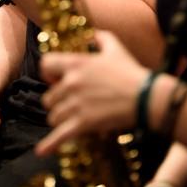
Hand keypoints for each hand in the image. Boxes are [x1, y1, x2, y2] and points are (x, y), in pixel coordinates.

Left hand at [35, 30, 147, 156]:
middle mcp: (71, 83)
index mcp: (76, 63)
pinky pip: (60, 136)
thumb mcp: (115, 47)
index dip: (48, 73)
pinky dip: (50, 144)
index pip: (45, 65)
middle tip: (71, 102)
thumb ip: (100, 37)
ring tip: (74, 118)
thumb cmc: (130, 72)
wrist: (146, 97)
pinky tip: (41, 151)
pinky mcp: (83, 124)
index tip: (56, 79)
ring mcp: (75, 104)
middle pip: (48, 96)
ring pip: (54, 116)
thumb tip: (91, 34)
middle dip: (58, 101)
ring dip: (62, 118)